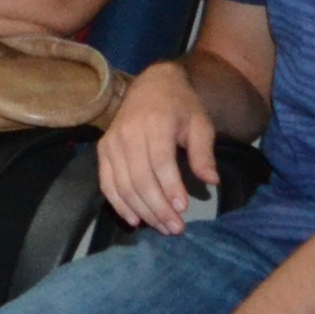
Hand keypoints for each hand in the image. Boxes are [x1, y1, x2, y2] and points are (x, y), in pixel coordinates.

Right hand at [97, 61, 219, 233]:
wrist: (152, 85)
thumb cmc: (181, 106)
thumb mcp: (200, 124)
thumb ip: (203, 152)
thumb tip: (211, 181)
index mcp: (155, 124)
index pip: (160, 162)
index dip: (170, 188)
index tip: (183, 209)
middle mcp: (128, 134)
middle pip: (140, 178)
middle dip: (158, 207)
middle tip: (175, 228)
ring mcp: (111, 143)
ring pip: (123, 184)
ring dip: (142, 210)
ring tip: (161, 227)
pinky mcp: (103, 150)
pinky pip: (106, 182)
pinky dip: (118, 203)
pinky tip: (134, 219)